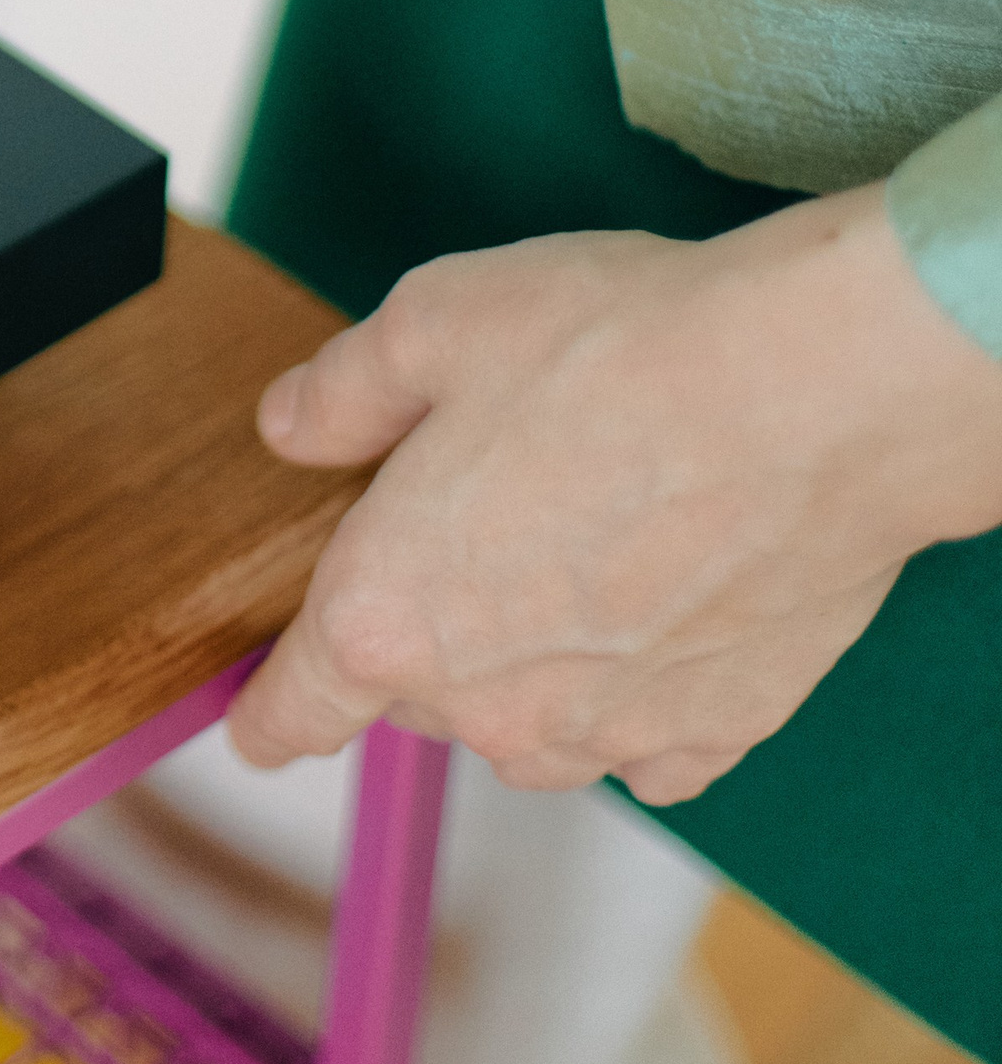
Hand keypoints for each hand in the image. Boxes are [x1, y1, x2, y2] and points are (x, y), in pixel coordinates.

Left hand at [227, 185, 1001, 801]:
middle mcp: (489, 705)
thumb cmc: (612, 351)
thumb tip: (291, 427)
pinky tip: (661, 599)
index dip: (267, 713)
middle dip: (426, 620)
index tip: (254, 727)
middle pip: (419, 691)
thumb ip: (341, 392)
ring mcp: (607, 733)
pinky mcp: (717, 732)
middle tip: (481, 510)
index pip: (296, 709)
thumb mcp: (429, 326)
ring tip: (580, 536)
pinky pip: (643, 736)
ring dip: (531, 658)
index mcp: (388, 617)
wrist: (810, 395)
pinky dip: (637, 685)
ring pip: (529, 719)